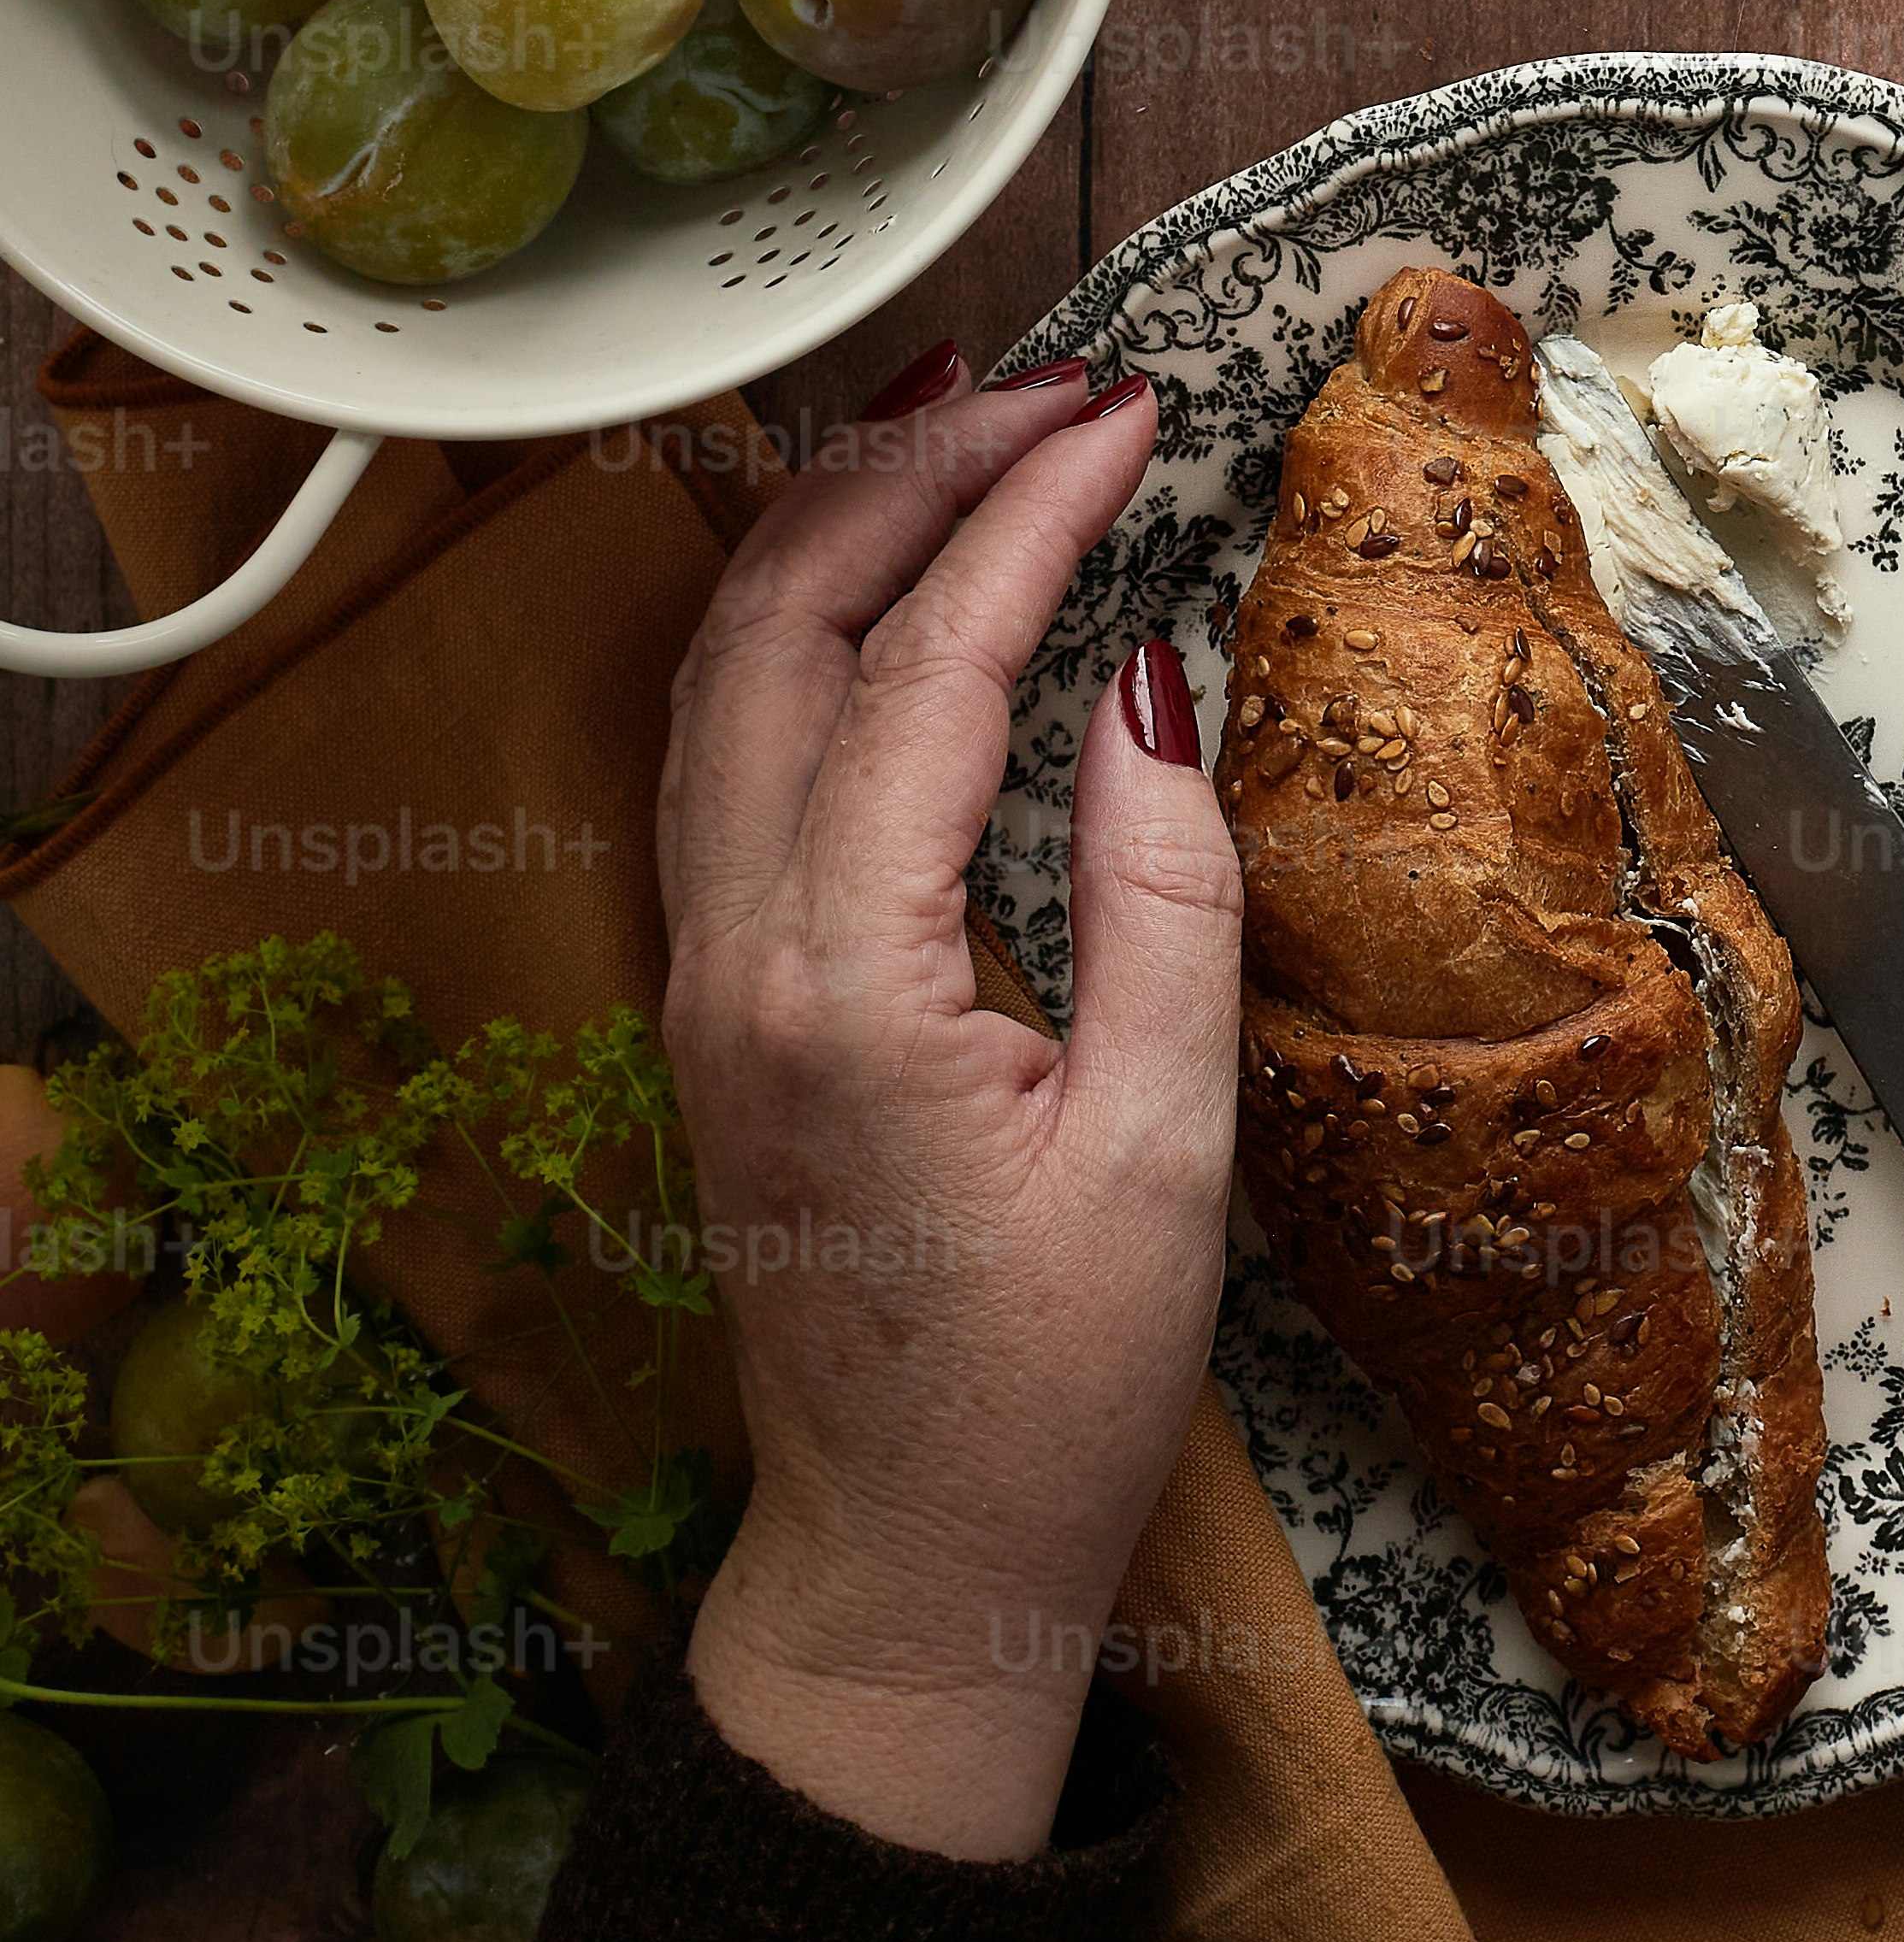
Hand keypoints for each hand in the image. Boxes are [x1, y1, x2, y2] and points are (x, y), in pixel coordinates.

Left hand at [657, 345, 1236, 1859]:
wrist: (905, 1566)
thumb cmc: (1052, 1388)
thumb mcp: (1165, 1148)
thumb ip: (1161, 897)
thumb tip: (1144, 677)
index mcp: (838, 986)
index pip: (920, 669)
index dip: (1023, 517)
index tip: (1126, 411)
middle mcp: (730, 954)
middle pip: (778, 626)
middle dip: (910, 469)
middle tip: (1050, 376)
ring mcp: (700, 969)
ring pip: (723, 668)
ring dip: (833, 519)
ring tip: (955, 409)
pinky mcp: (715, 989)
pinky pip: (723, 741)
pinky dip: (797, 612)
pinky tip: (877, 562)